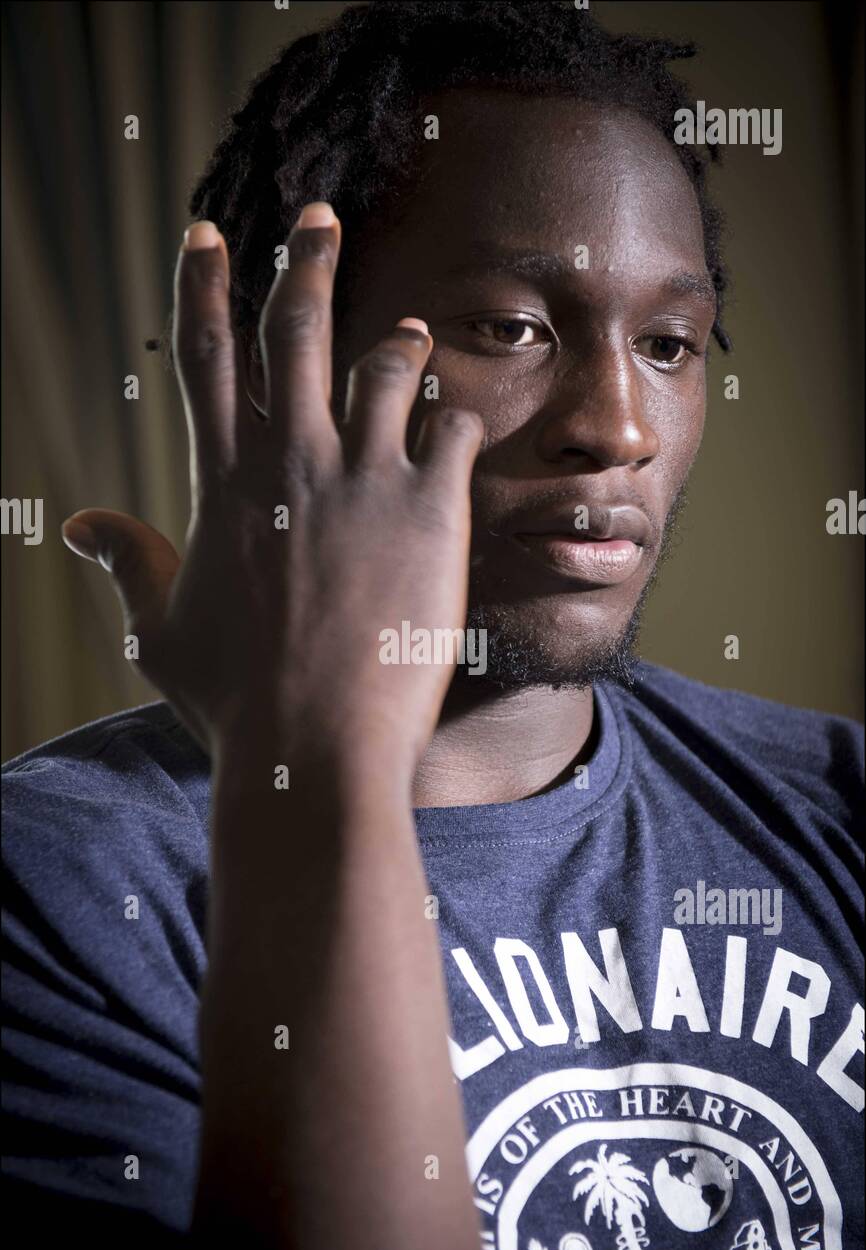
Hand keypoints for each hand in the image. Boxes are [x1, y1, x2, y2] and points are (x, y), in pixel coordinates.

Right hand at [62, 205, 483, 775]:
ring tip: (412, 330)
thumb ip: (129, 565)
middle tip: (321, 217)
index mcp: (224, 481)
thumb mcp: (161, 630)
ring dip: (398, 339)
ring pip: (386, 365)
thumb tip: (86, 528)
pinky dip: (455, 415)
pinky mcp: (431, 508)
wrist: (318, 747)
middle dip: (308, 260)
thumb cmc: (236, 700)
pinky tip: (456, 422)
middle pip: (296, 328)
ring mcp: (365, 477)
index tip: (206, 233)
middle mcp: (292, 459)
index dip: (202, 284)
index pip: (204, 356)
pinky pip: (453, 426)